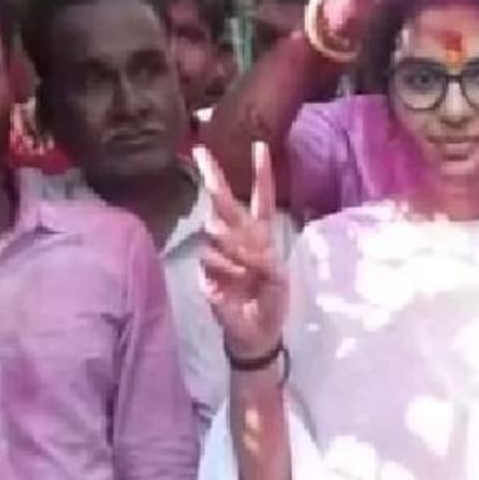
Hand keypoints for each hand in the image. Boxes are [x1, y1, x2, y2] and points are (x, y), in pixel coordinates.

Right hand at [193, 142, 287, 358]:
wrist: (256, 335)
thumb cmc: (270, 302)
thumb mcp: (278, 280)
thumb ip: (264, 259)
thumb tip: (244, 245)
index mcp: (262, 235)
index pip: (261, 198)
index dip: (261, 173)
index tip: (259, 145)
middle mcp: (240, 238)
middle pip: (224, 202)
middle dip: (213, 177)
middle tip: (200, 152)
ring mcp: (219, 254)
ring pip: (215, 231)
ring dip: (231, 247)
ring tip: (245, 270)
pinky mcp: (205, 272)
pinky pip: (209, 259)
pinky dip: (223, 268)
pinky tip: (232, 284)